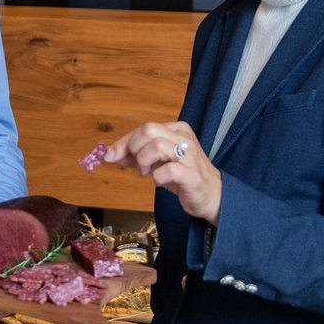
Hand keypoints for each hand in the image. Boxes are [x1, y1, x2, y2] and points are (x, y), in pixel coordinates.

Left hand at [104, 121, 222, 224]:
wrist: (213, 195)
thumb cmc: (183, 176)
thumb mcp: (158, 162)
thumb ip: (137, 156)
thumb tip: (112, 154)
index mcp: (176, 130)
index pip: (144, 128)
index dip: (123, 142)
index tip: (110, 156)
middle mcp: (183, 138)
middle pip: (148, 130)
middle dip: (133, 148)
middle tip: (136, 166)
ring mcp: (189, 155)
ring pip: (156, 145)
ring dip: (143, 161)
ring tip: (146, 173)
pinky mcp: (191, 174)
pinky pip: (167, 170)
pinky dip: (156, 177)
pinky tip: (160, 181)